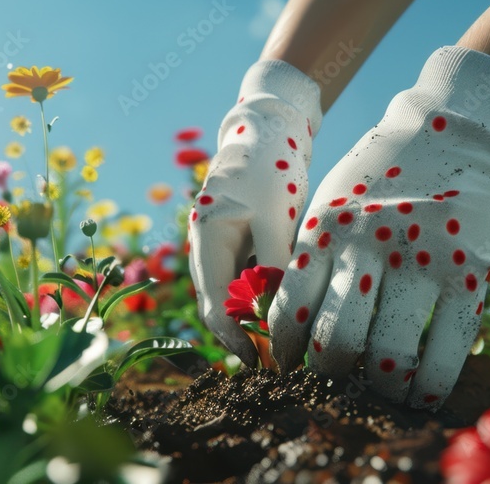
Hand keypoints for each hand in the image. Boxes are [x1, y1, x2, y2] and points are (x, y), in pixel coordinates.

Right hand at [189, 60, 322, 365]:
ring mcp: (221, 243)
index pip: (215, 303)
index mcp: (206, 238)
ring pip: (232, 293)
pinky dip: (260, 296)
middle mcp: (207, 245)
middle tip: (276, 360)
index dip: (236, 337)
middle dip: (243, 334)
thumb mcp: (275, 216)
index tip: (263, 361)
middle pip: (219, 303)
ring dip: (251, 318)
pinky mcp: (239, 239)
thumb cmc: (271, 167)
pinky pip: (245, 277)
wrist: (270, 128)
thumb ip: (275, 264)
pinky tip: (283, 309)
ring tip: (282, 342)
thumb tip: (278, 314)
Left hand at [268, 47, 489, 408]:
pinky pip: (445, 349)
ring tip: (379, 390)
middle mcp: (368, 246)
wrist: (452, 131)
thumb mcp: (332, 201)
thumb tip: (287, 324)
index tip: (292, 367)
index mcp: (325, 231)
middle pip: (337, 341)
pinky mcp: (467, 272)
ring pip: (388, 354)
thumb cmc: (381, 176)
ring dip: (379, 386)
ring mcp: (420, 260)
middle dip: (331, 374)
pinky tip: (420, 394)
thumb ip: (312, 255)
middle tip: (335, 380)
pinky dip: (429, 384)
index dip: (288, 353)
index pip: (291, 312)